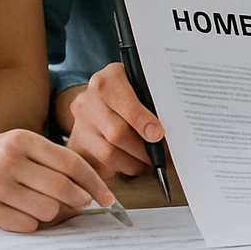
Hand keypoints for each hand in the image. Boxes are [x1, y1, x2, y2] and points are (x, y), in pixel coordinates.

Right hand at [0, 129, 112, 231]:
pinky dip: (30, 224)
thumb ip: (45, 161)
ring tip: (40, 208)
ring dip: (53, 215)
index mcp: (21, 139)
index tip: (107, 197)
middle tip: (84, 206)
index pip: (71, 162)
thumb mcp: (11, 146)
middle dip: (81, 201)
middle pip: (64, 187)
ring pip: (48, 209)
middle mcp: (9, 159)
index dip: (95, 182)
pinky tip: (19, 215)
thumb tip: (86, 187)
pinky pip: (25, 225)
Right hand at [59, 63, 162, 181]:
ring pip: (109, 153)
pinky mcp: (75, 146)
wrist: (95, 101)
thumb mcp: (138, 86)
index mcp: (107, 80)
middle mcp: (88, 101)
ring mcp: (79, 125)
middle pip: (117, 133)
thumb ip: (152, 102)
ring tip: (149, 162)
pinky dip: (120, 169)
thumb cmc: (125, 93)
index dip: (142, 121)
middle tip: (162, 156)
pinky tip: (133, 165)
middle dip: (144, 149)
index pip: (125, 102)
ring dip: (134, 163)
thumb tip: (175, 127)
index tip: (158, 134)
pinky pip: (99, 165)